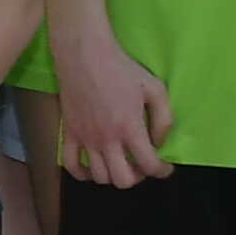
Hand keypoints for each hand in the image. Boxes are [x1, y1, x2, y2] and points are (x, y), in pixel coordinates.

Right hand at [56, 23, 171, 190]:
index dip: (162, 170)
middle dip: (137, 176)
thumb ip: (164, 119)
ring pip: (100, 176)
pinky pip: (71, 165)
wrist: (85, 54)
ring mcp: (86, 138)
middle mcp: (107, 139)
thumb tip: (159, 142)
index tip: (165, 166)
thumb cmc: (122, 69)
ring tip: (120, 162)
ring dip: (113, 175)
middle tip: (141, 164)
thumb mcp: (155, 88)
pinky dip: (82, 173)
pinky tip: (93, 167)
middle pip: (123, 179)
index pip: (149, 165)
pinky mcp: (70, 133)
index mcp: (130, 128)